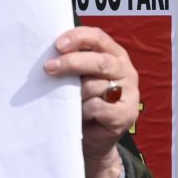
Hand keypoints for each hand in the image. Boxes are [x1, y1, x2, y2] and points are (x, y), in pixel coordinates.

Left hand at [43, 26, 138, 177]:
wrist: (94, 139)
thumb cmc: (84, 102)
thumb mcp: (79, 78)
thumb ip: (74, 63)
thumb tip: (49, 53)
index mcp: (115, 54)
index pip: (98, 38)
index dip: (77, 38)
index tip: (57, 46)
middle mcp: (126, 70)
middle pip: (99, 61)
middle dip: (72, 63)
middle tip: (49, 68)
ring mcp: (129, 93)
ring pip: (95, 86)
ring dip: (74, 94)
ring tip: (66, 101)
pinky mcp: (126, 114)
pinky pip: (97, 107)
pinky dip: (83, 110)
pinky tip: (80, 115)